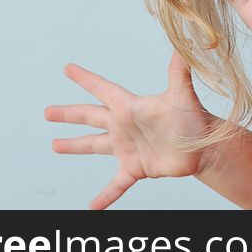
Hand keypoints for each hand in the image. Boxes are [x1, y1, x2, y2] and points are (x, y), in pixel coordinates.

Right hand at [44, 50, 213, 209]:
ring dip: (75, 146)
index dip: (85, 79)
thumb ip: (179, 71)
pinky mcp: (136, 168)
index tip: (68, 69)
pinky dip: (104, 196)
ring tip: (55, 145)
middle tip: (47, 112)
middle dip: (69, 114)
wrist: (205, 147)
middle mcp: (125, 125)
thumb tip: (186, 44)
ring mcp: (128, 147)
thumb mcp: (183, 96)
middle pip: (90, 116)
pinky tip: (92, 207)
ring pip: (95, 145)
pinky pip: (115, 185)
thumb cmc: (195, 119)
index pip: (102, 89)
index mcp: (130, 107)